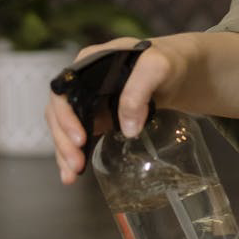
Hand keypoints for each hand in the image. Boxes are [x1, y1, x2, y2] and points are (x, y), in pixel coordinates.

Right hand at [44, 37, 181, 183]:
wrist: (179, 73)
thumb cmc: (167, 63)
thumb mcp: (156, 68)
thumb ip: (138, 91)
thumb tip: (127, 129)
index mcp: (88, 64)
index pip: (64, 91)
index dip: (65, 116)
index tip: (79, 138)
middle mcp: (82, 83)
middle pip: (59, 113)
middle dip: (63, 140)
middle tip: (76, 164)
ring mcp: (89, 102)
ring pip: (65, 128)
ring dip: (65, 152)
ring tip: (71, 175)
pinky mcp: (98, 118)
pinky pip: (80, 137)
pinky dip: (75, 155)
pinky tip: (73, 173)